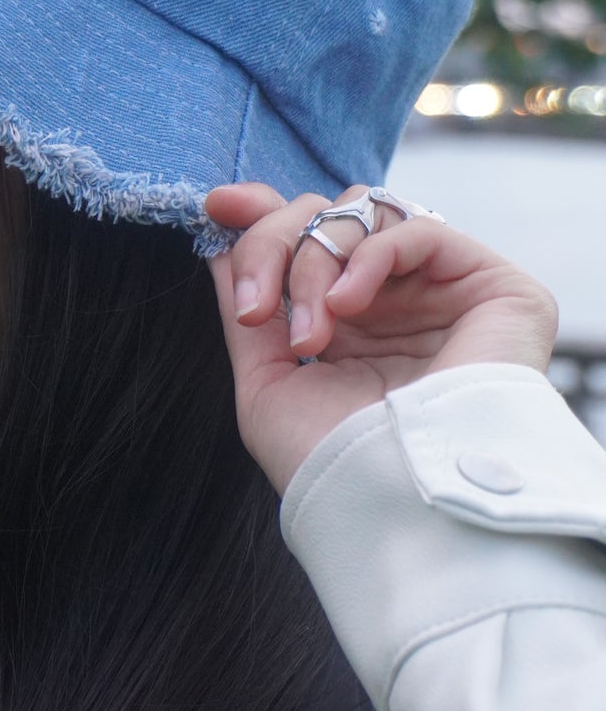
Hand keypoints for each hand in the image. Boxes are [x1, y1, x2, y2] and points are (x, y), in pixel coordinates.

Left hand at [203, 182, 558, 495]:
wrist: (398, 504)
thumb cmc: (334, 463)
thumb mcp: (267, 383)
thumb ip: (248, 310)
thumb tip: (220, 240)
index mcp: (346, 323)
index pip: (307, 239)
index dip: (263, 215)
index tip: (218, 205)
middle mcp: (394, 301)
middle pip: (324, 218)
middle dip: (273, 249)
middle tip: (257, 309)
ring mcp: (440, 290)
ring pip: (362, 216)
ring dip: (314, 264)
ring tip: (310, 336)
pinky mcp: (492, 285)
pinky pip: (417, 228)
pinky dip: (367, 255)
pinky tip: (347, 307)